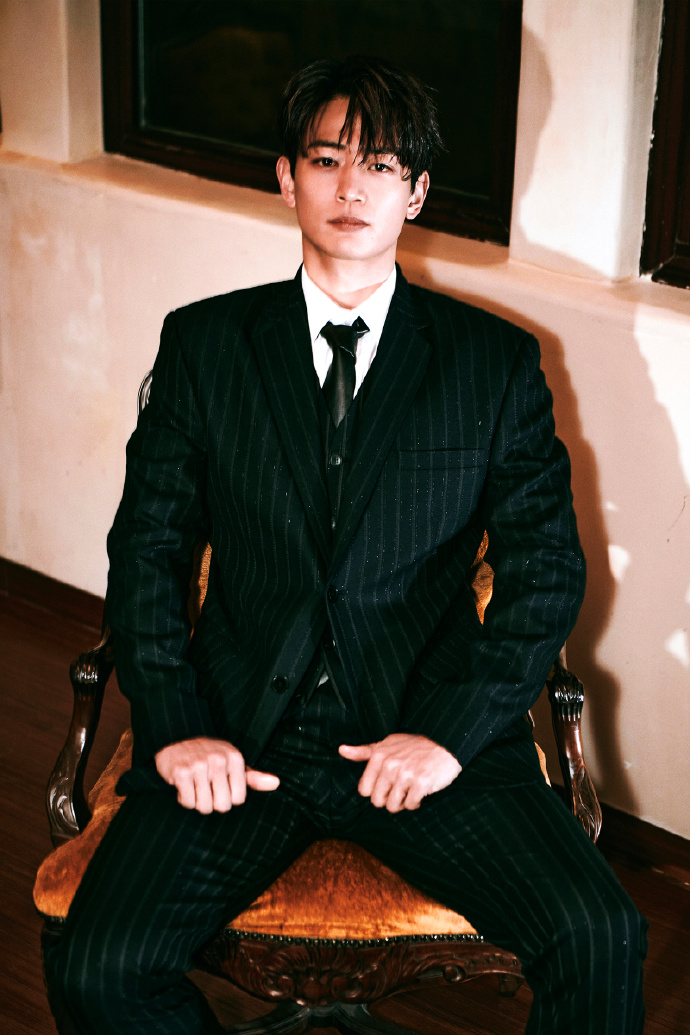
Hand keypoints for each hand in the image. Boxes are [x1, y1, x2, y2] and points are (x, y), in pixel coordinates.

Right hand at [155, 737, 279, 813]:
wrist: (175, 744)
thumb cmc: (209, 758)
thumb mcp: (233, 764)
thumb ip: (254, 777)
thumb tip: (276, 783)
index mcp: (235, 757)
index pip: (239, 799)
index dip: (228, 798)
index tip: (221, 786)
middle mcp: (218, 759)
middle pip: (222, 806)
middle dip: (213, 803)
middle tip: (207, 788)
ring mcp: (199, 765)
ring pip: (204, 806)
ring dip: (198, 802)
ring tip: (196, 786)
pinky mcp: (181, 772)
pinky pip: (188, 803)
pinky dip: (185, 799)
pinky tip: (184, 785)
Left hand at [339, 733, 460, 812]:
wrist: (445, 742)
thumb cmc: (414, 745)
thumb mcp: (387, 744)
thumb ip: (364, 751)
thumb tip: (341, 750)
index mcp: (378, 756)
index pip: (364, 790)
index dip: (376, 791)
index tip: (387, 784)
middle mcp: (390, 765)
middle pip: (378, 801)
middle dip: (389, 799)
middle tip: (400, 790)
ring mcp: (406, 774)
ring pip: (393, 806)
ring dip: (403, 802)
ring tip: (411, 789)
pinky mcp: (422, 783)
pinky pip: (411, 805)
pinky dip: (416, 802)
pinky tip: (421, 791)